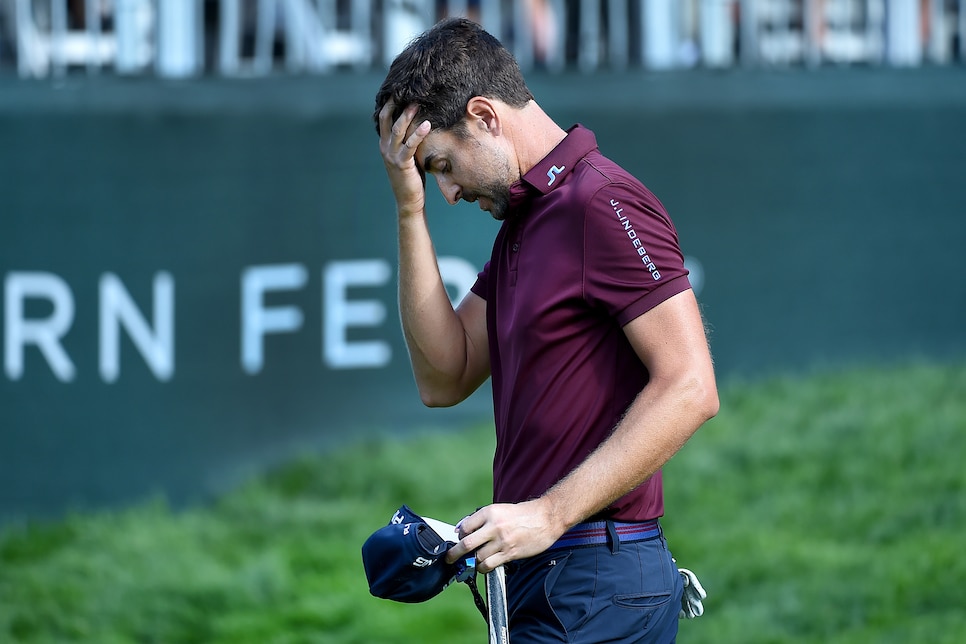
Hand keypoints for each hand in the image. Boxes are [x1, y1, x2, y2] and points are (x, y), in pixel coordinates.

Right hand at [378, 101, 430, 216]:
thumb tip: (422, 123)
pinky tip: (427, 125)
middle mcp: (385, 147)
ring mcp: (391, 155)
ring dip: (407, 115)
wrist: (409, 200)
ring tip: (417, 103)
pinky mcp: (402, 164)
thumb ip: (408, 141)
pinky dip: (418, 133)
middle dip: (395, 103)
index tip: (399, 90)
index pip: (383, 118)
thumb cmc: (412, 177)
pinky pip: (410, 145)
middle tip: (406, 90)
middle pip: (386, 119)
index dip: (389, 103)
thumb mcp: (407, 156)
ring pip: (397, 130)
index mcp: (384, 144)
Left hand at [444, 500, 564, 572]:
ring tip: (472, 563)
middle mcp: (494, 526)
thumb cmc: (524, 514)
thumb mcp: (501, 509)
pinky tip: (484, 566)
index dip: (459, 536)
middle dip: (454, 554)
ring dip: (472, 562)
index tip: (459, 540)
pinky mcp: (509, 553)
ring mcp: (501, 541)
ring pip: (477, 557)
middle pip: (466, 544)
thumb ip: (483, 519)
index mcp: (490, 512)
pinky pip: (489, 564)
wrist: (547, 518)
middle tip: (450, 559)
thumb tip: (464, 530)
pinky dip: (483, 568)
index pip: (465, 527)